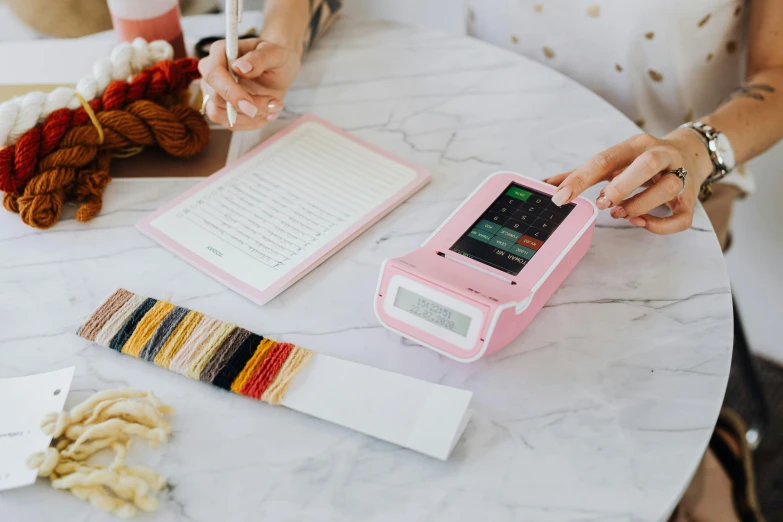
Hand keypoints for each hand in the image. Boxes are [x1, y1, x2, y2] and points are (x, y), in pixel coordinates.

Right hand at [198, 38, 300, 129]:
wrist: (278, 71)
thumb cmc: (274, 58)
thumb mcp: (274, 53)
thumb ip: (259, 58)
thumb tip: (240, 67)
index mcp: (220, 52)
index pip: (213, 73)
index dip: (229, 91)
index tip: (249, 104)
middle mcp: (212, 74)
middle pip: (215, 98)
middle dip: (246, 107)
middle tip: (273, 103)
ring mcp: (215, 93)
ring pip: (220, 114)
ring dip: (251, 117)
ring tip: (274, 105)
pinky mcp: (223, 110)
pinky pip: (232, 124)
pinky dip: (253, 122)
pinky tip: (268, 111)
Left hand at [544, 129, 713, 233]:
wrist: (691, 151)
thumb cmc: (641, 161)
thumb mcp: (613, 161)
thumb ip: (581, 173)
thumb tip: (546, 184)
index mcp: (635, 145)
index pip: (605, 159)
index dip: (580, 179)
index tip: (560, 197)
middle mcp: (661, 156)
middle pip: (647, 164)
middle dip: (622, 186)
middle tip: (602, 203)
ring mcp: (679, 175)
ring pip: (668, 189)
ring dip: (639, 205)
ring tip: (620, 213)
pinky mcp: (690, 198)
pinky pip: (681, 216)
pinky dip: (660, 225)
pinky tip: (640, 222)